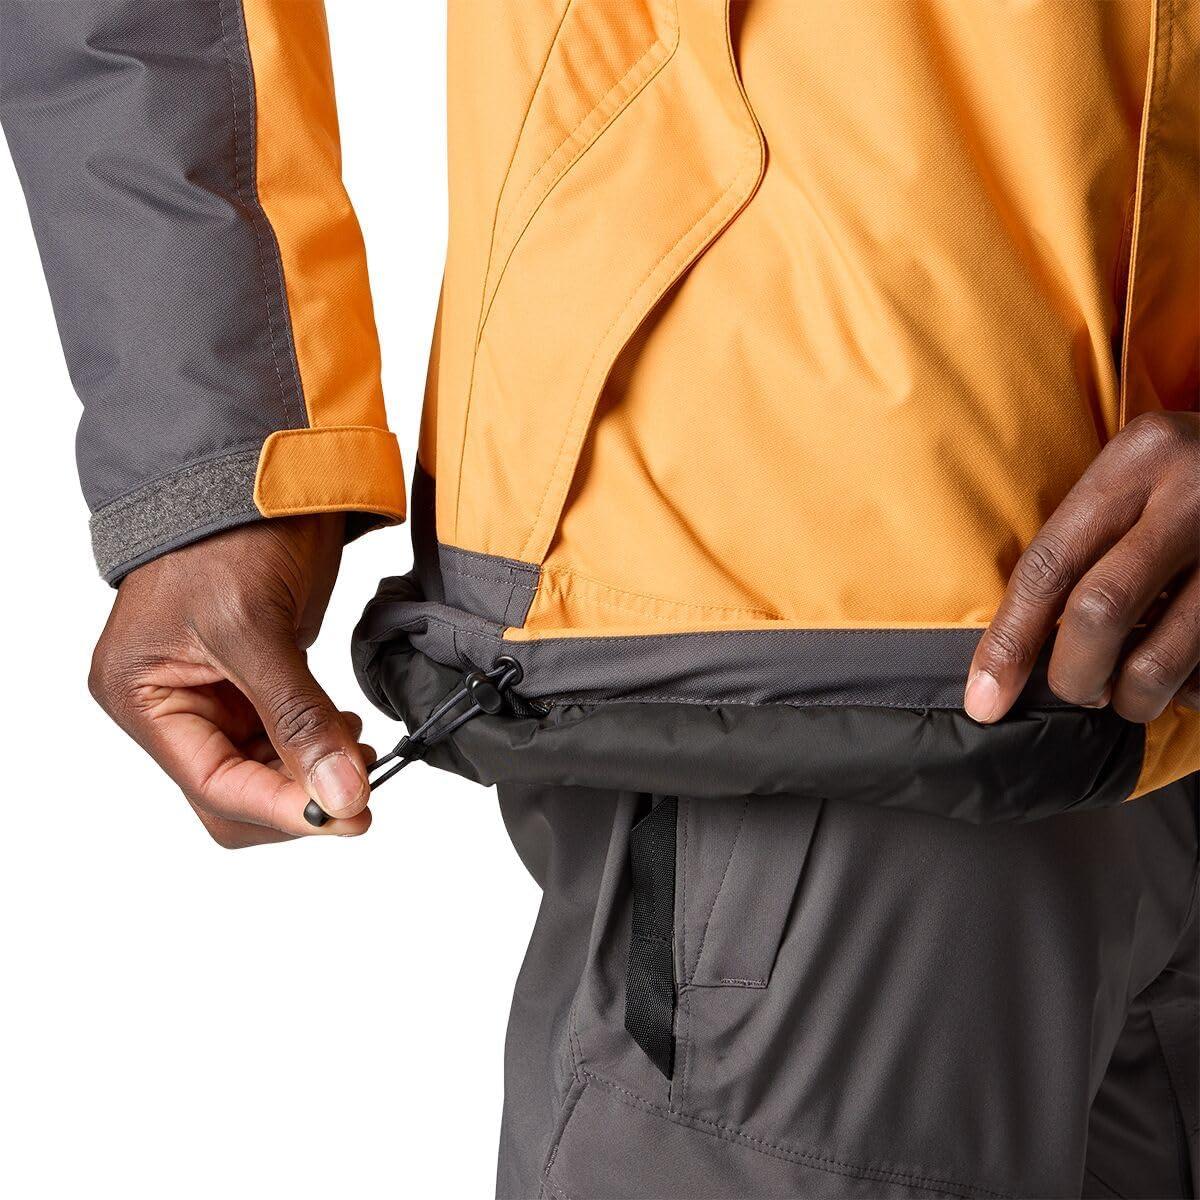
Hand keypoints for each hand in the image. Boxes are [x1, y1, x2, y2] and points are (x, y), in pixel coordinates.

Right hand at [89, 514, 372, 847]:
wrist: (259, 469)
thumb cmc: (226, 530)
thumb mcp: (255, 627)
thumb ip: (298, 718)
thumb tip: (338, 796)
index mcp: (142, 697)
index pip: (213, 786)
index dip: (282, 808)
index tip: (347, 815)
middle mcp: (169, 705)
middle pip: (233, 794)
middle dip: (296, 796)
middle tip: (360, 790)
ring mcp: (211, 694)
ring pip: (262, 771)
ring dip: (312, 774)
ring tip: (360, 751)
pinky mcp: (251, 677)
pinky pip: (281, 737)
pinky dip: (316, 744)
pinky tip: (346, 731)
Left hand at [965, 411, 1199, 724]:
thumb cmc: (1192, 477)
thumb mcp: (1139, 476)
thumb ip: (1085, 541)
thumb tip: (1017, 650)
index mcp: (1140, 457)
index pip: (1050, 563)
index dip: (1010, 640)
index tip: (985, 699)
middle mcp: (1194, 492)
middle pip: (1100, 610)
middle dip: (1074, 675)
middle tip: (1077, 692)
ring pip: (1160, 658)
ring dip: (1132, 697)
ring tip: (1128, 695)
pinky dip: (1188, 691)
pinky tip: (1184, 677)